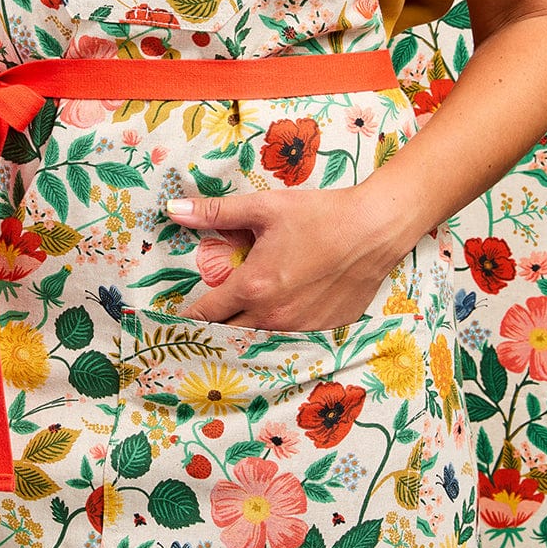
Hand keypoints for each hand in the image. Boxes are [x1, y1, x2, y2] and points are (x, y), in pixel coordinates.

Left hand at [166, 185, 409, 331]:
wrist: (374, 229)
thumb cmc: (319, 215)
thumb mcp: (263, 208)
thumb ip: (215, 213)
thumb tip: (173, 211)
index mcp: (253, 287)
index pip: (205, 314)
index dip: (185, 318)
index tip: (172, 320)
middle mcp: (273, 316)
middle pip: (228, 334)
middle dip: (212, 328)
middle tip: (204, 318)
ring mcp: (300, 328)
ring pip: (259, 339)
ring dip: (245, 331)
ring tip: (238, 318)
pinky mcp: (324, 330)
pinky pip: (291, 339)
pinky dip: (279, 331)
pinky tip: (280, 313)